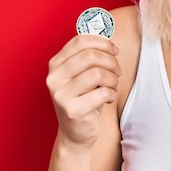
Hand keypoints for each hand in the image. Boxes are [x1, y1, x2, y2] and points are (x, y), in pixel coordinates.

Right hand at [46, 34, 121, 149]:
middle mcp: (54, 78)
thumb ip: (90, 56)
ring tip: (112, 86)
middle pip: (91, 56)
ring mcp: (60, 95)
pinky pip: (103, 93)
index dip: (102, 42)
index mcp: (55, 64)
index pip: (80, 41)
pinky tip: (107, 99)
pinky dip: (112, 94)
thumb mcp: (83, 74)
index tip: (114, 50)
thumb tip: (109, 36)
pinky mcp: (72, 110)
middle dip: (111, 62)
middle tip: (117, 71)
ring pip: (99, 73)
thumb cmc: (84, 98)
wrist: (75, 133)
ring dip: (113, 79)